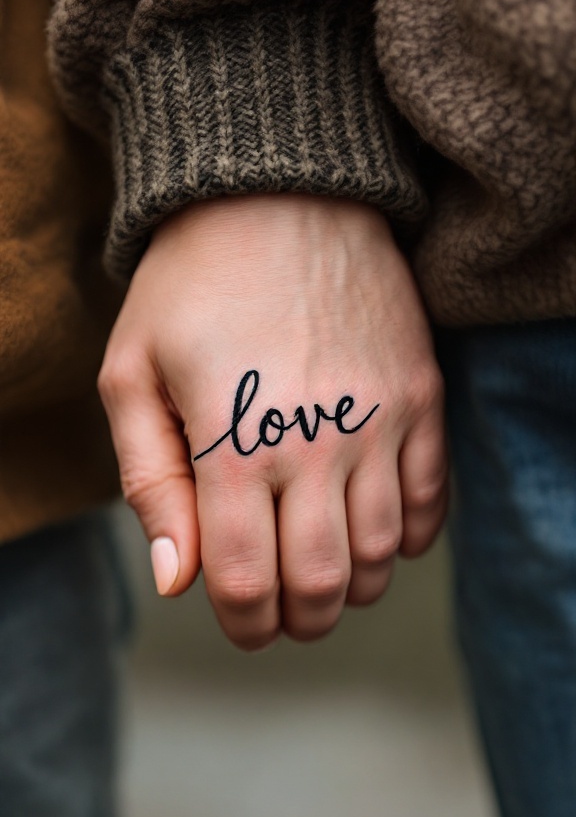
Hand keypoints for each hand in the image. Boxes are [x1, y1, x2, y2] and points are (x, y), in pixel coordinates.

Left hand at [98, 193, 447, 648]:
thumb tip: (177, 579)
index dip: (244, 622)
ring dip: (353, 585)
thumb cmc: (190, 284)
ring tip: (327, 573)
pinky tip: (378, 529)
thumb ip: (151, 482)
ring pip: (381, 553)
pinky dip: (408, 538)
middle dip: (299, 619)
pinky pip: (430, 499)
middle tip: (285, 612)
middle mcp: (313, 442)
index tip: (243, 622)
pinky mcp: (419, 394)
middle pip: (320, 583)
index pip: (245, 580)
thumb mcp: (131, 373)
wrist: (279, 194)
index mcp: (231, 443)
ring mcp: (378, 419)